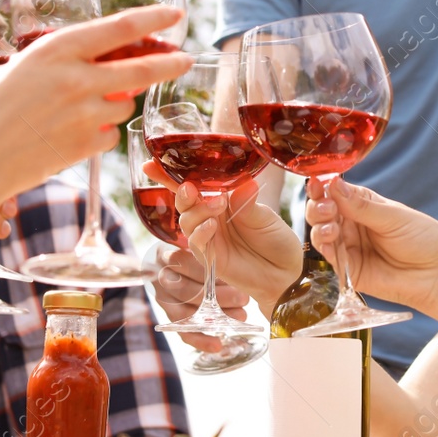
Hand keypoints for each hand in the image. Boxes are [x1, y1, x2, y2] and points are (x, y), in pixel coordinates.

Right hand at [0, 7, 191, 215]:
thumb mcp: (13, 71)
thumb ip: (52, 65)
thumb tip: (83, 65)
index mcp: (54, 50)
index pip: (118, 28)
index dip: (152, 18)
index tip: (175, 14)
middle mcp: (76, 79)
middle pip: (141, 69)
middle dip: (169, 63)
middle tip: (186, 59)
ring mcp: (84, 115)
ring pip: (122, 105)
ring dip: (113, 105)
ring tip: (75, 111)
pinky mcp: (84, 147)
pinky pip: (108, 136)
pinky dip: (97, 135)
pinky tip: (67, 137)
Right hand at [152, 242, 255, 352]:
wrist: (187, 265)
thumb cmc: (203, 247)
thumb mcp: (203, 237)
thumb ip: (208, 237)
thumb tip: (222, 231)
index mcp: (165, 255)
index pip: (180, 261)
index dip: (204, 267)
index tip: (227, 270)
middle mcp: (160, 278)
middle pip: (185, 289)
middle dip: (216, 295)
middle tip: (242, 297)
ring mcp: (164, 300)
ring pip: (185, 312)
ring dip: (214, 316)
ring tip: (240, 316)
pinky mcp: (172, 317)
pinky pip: (183, 331)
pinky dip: (200, 339)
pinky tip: (218, 344)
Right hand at [172, 178, 301, 312]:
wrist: (285, 273)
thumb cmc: (276, 240)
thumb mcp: (266, 217)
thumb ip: (248, 203)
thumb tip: (244, 182)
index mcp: (222, 199)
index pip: (194, 183)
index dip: (170, 175)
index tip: (151, 163)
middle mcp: (210, 216)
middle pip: (184, 200)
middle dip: (182, 192)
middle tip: (192, 188)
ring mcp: (208, 236)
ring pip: (187, 220)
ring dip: (197, 210)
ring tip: (217, 205)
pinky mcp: (208, 257)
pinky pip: (196, 242)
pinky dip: (200, 232)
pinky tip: (211, 226)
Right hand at [304, 178, 437, 313]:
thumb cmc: (423, 238)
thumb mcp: (394, 217)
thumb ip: (362, 205)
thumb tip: (334, 184)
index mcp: (362, 204)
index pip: (335, 192)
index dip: (323, 187)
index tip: (318, 184)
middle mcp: (352, 224)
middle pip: (322, 211)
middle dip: (319, 207)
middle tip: (327, 208)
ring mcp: (348, 246)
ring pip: (320, 233)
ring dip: (319, 227)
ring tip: (331, 227)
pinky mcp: (348, 270)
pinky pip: (329, 258)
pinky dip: (324, 249)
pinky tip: (328, 243)